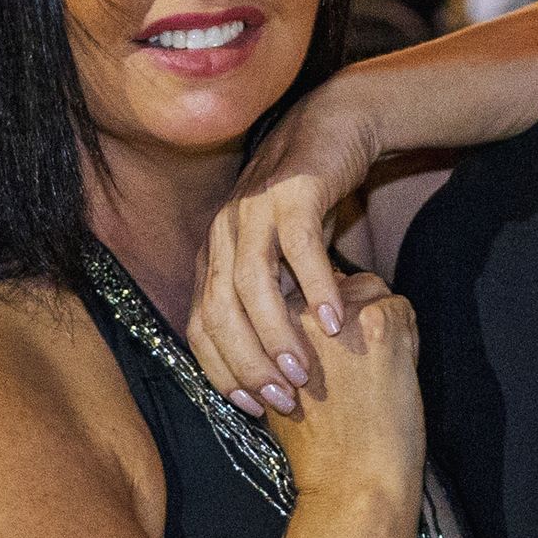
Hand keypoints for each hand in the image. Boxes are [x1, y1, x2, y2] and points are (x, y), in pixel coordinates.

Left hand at [191, 84, 382, 413]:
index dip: (222, 370)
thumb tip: (273, 362)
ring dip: (276, 333)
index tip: (254, 408)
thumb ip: (271, 301)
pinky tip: (336, 321)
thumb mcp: (280, 258)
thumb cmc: (308, 204)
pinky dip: (315, 287)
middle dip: (248, 362)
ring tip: (303, 370)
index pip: (201, 325)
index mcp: (214, 254)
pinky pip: (301, 247)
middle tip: (282, 399)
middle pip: (221, 310)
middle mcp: (224, 233)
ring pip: (253, 283)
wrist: (333, 129)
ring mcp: (255, 210)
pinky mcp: (294, 192)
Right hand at [262, 272, 423, 508]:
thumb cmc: (319, 450)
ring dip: (379, 327)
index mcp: (264, 326)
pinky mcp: (377, 319)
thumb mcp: (275, 391)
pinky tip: (392, 377)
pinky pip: (402, 307)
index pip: (301, 292)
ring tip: (372, 378)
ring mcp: (336, 313)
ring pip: (371, 291)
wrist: (351, 482)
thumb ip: (282, 350)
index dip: (321, 327)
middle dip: (349, 320)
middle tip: (352, 377)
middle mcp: (294, 310)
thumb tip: (308, 320)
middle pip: (335, 285)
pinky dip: (408, 339)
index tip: (327, 368)